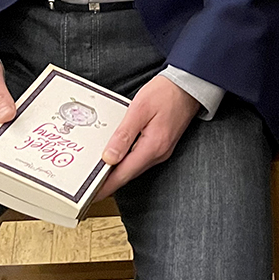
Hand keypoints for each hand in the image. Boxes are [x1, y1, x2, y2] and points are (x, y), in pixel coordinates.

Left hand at [97, 75, 200, 197]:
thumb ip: (124, 135)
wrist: (190, 85)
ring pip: (134, 167)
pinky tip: (117, 157)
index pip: (123, 174)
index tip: (90, 195)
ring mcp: (162, 150)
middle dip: (109, 181)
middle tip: (88, 185)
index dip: (105, 186)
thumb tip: (109, 157)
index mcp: (153, 146)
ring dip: (117, 171)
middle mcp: (159, 153)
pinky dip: (127, 161)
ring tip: (98, 172)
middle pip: (128, 173)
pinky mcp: (162, 145)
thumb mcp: (140, 109)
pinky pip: (140, 158)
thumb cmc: (167, 92)